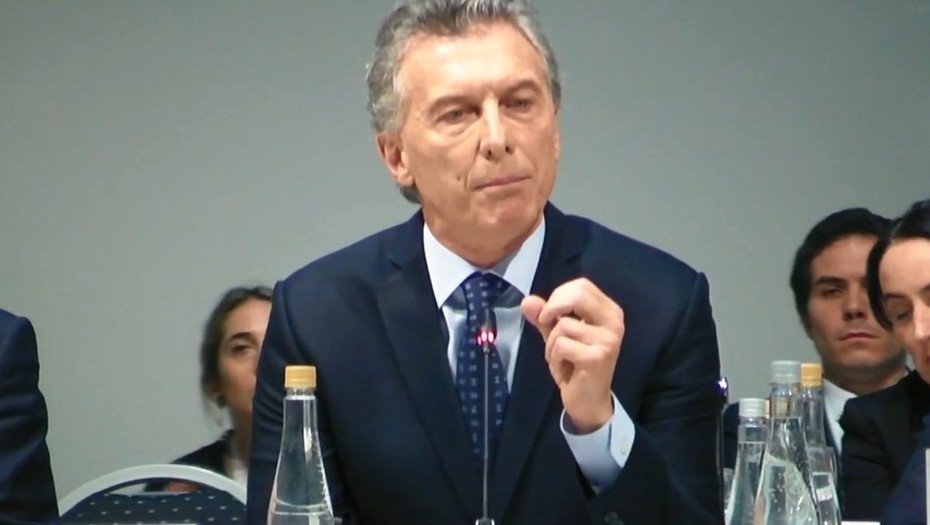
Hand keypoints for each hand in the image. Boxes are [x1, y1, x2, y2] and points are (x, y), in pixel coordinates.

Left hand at [521, 278, 623, 432]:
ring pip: (563, 325)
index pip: (581, 285)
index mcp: (609, 311)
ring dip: (551, 344)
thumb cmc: (575, 364)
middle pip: (577, 295)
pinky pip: (561, 345)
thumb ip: (544, 316)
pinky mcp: (597, 357)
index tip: (549, 314)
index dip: (559, 295)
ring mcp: (608, 340)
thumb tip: (527, 300)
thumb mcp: (557, 335)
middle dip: (552, 309)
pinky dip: (554, 358)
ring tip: (562, 358)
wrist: (588, 401)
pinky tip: (565, 369)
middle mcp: (614, 322)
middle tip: (546, 325)